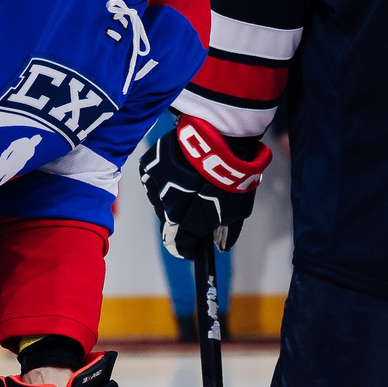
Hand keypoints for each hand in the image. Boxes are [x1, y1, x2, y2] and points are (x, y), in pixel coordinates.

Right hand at [141, 116, 269, 260]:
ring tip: (189, 186)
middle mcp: (167, 205)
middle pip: (169, 223)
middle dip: (180, 222)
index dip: (185, 248)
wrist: (222, 136)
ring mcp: (156, 184)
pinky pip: (154, 181)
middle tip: (194, 210)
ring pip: (160, 202)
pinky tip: (179, 173)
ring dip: (171, 200)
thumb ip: (227, 232)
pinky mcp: (149, 165)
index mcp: (188, 219)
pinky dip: (164, 181)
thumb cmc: (233, 173)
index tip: (189, 250)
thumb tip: (220, 247)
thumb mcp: (238, 208)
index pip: (179, 243)